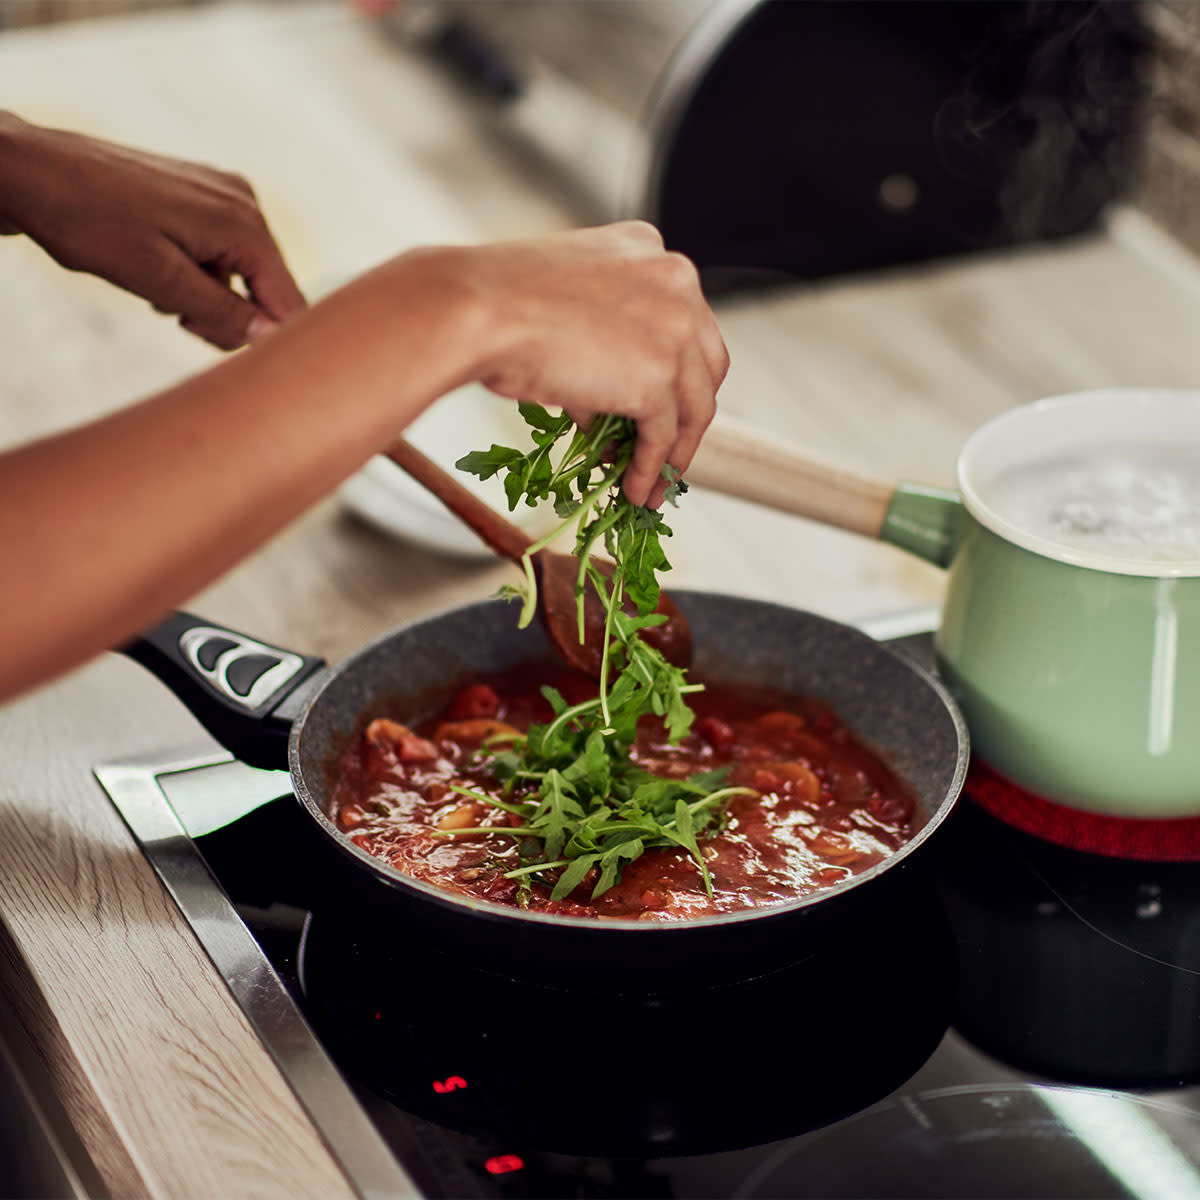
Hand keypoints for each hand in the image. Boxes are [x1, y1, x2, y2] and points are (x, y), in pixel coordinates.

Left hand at [0, 112, 304, 348]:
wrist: (30, 170)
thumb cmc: (87, 221)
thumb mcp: (159, 281)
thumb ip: (224, 313)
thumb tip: (271, 338)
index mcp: (243, 224)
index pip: (289, 301)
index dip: (269, 340)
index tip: (230, 355)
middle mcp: (244, 202)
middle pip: (268, 288)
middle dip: (233, 317)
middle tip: (181, 323)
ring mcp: (223, 193)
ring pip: (243, 272)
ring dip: (212, 297)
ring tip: (162, 295)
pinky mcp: (201, 193)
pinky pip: (222, 250)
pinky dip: (199, 273)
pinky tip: (161, 271)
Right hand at [442, 221, 728, 505]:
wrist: (474, 310)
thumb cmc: (494, 302)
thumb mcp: (562, 308)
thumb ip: (598, 344)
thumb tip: (605, 408)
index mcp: (649, 248)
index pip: (684, 320)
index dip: (675, 371)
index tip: (662, 406)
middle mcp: (675, 280)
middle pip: (705, 363)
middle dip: (686, 413)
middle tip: (663, 449)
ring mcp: (674, 327)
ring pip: (694, 405)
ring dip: (674, 451)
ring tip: (652, 484)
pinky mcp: (658, 374)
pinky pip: (664, 435)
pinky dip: (652, 468)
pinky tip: (636, 489)